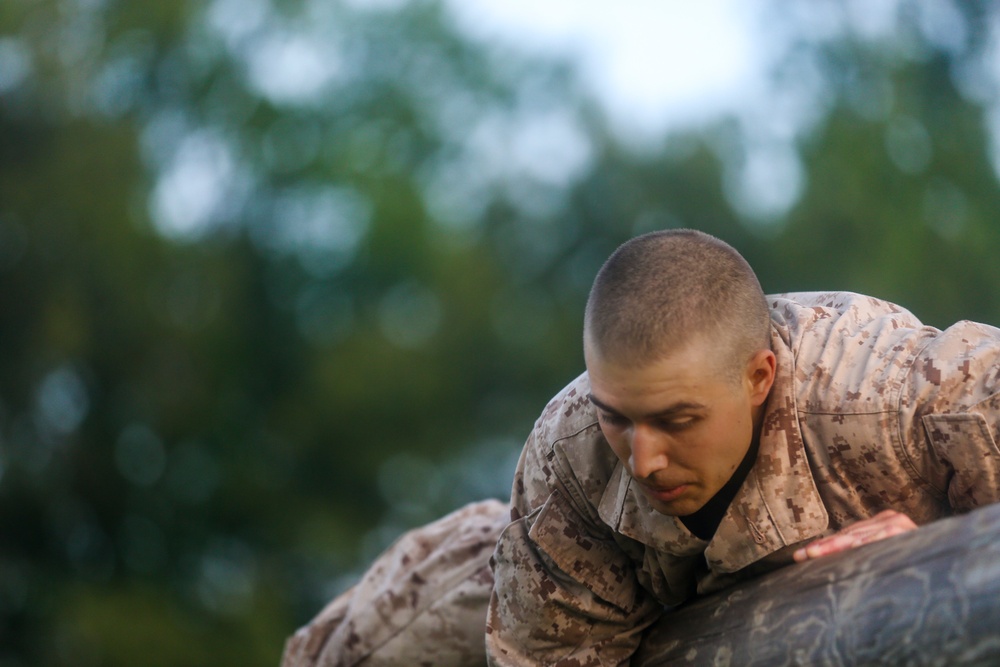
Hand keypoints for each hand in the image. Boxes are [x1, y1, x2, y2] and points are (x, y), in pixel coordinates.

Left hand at [793, 510, 916, 562]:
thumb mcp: (886, 552)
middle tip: (801, 555)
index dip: (823, 546)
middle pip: (847, 536)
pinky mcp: (902, 530)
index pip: (845, 536)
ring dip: (834, 546)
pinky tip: (843, 549)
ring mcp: (895, 523)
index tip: (800, 556)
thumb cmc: (915, 557)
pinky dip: (859, 544)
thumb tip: (828, 557)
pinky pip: (876, 539)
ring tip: (813, 554)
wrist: (951, 552)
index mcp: (880, 523)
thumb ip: (866, 551)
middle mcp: (887, 519)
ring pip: (857, 537)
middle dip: (822, 547)